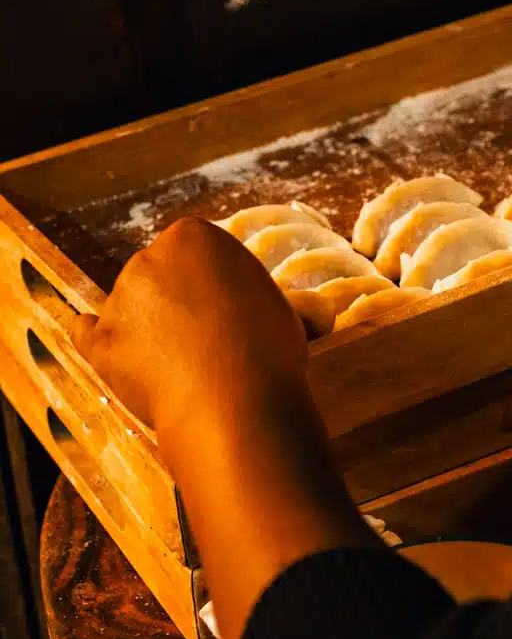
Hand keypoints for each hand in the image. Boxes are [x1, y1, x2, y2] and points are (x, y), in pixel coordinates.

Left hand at [73, 216, 308, 434]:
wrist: (236, 401)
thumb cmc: (269, 347)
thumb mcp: (280, 304)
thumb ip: (258, 296)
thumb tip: (298, 313)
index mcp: (192, 236)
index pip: (193, 248)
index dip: (209, 278)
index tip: (224, 306)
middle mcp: (148, 258)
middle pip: (158, 273)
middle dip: (175, 298)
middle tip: (204, 336)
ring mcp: (118, 301)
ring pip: (128, 305)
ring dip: (145, 324)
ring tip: (178, 363)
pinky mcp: (100, 344)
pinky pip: (85, 334)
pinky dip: (94, 339)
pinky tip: (109, 349)